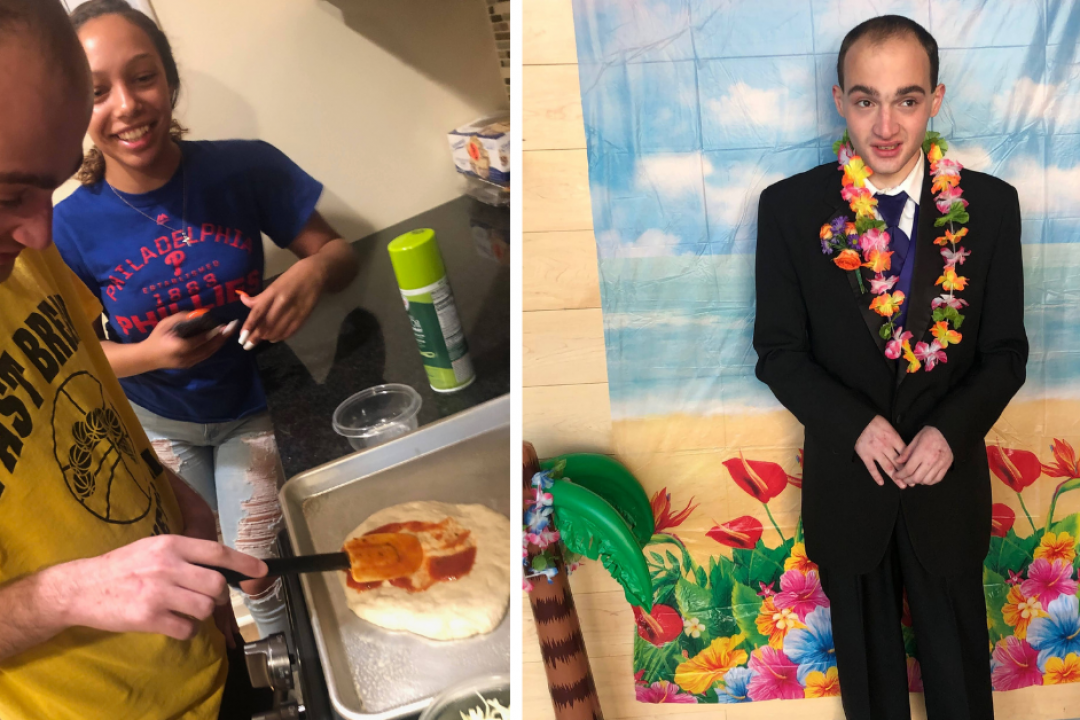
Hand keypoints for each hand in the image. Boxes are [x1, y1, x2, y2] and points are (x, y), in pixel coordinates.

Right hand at [59, 535, 266, 641]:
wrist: (81, 587)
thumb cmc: (121, 567)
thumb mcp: (153, 547)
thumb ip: (185, 554)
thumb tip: (221, 566)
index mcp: (171, 544)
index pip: (218, 552)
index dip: (244, 562)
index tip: (262, 571)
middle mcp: (167, 565)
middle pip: (216, 584)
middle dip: (217, 595)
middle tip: (205, 597)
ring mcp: (158, 592)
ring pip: (205, 608)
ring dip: (201, 613)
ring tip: (184, 610)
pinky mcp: (148, 616)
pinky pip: (186, 629)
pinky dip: (185, 630)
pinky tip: (172, 622)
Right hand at [142, 313, 235, 369]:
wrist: (147, 357)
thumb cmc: (156, 337)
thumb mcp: (165, 324)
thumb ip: (181, 318)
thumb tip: (199, 313)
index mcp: (178, 347)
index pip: (199, 341)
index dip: (212, 334)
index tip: (222, 326)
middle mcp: (186, 357)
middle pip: (208, 348)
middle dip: (221, 338)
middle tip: (232, 328)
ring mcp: (189, 363)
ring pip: (209, 354)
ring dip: (220, 343)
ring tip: (228, 333)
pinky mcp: (190, 365)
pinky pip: (205, 356)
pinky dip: (213, 348)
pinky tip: (219, 340)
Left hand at [237, 260, 324, 348]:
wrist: (316, 274)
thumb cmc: (292, 277)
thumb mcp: (274, 284)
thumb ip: (260, 297)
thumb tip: (243, 301)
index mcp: (273, 292)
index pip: (258, 312)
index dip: (249, 326)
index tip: (242, 337)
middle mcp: (283, 302)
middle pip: (266, 324)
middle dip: (256, 337)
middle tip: (247, 346)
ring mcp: (294, 311)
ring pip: (278, 330)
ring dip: (267, 337)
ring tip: (260, 340)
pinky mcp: (304, 316)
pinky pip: (290, 331)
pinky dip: (280, 337)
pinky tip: (273, 338)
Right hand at [855, 415, 906, 488]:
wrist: (859, 421)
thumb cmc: (875, 422)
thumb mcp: (889, 427)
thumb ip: (896, 438)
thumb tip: (906, 449)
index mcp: (893, 438)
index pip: (905, 454)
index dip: (911, 464)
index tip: (916, 471)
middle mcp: (886, 447)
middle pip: (898, 463)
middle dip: (906, 474)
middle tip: (912, 483)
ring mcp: (875, 452)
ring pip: (887, 467)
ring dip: (895, 477)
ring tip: (902, 486)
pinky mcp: (865, 455)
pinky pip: (871, 468)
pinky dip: (876, 476)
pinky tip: (881, 483)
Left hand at [894, 426, 952, 486]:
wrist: (945, 432)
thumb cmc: (928, 435)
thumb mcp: (914, 440)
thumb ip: (906, 452)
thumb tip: (898, 461)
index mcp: (922, 452)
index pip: (909, 469)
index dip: (901, 475)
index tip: (897, 475)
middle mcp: (932, 460)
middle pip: (917, 478)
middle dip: (908, 480)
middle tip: (903, 479)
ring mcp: (940, 464)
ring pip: (927, 481)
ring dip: (918, 482)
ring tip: (913, 478)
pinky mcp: (946, 466)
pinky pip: (937, 479)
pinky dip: (929, 481)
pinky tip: (924, 477)